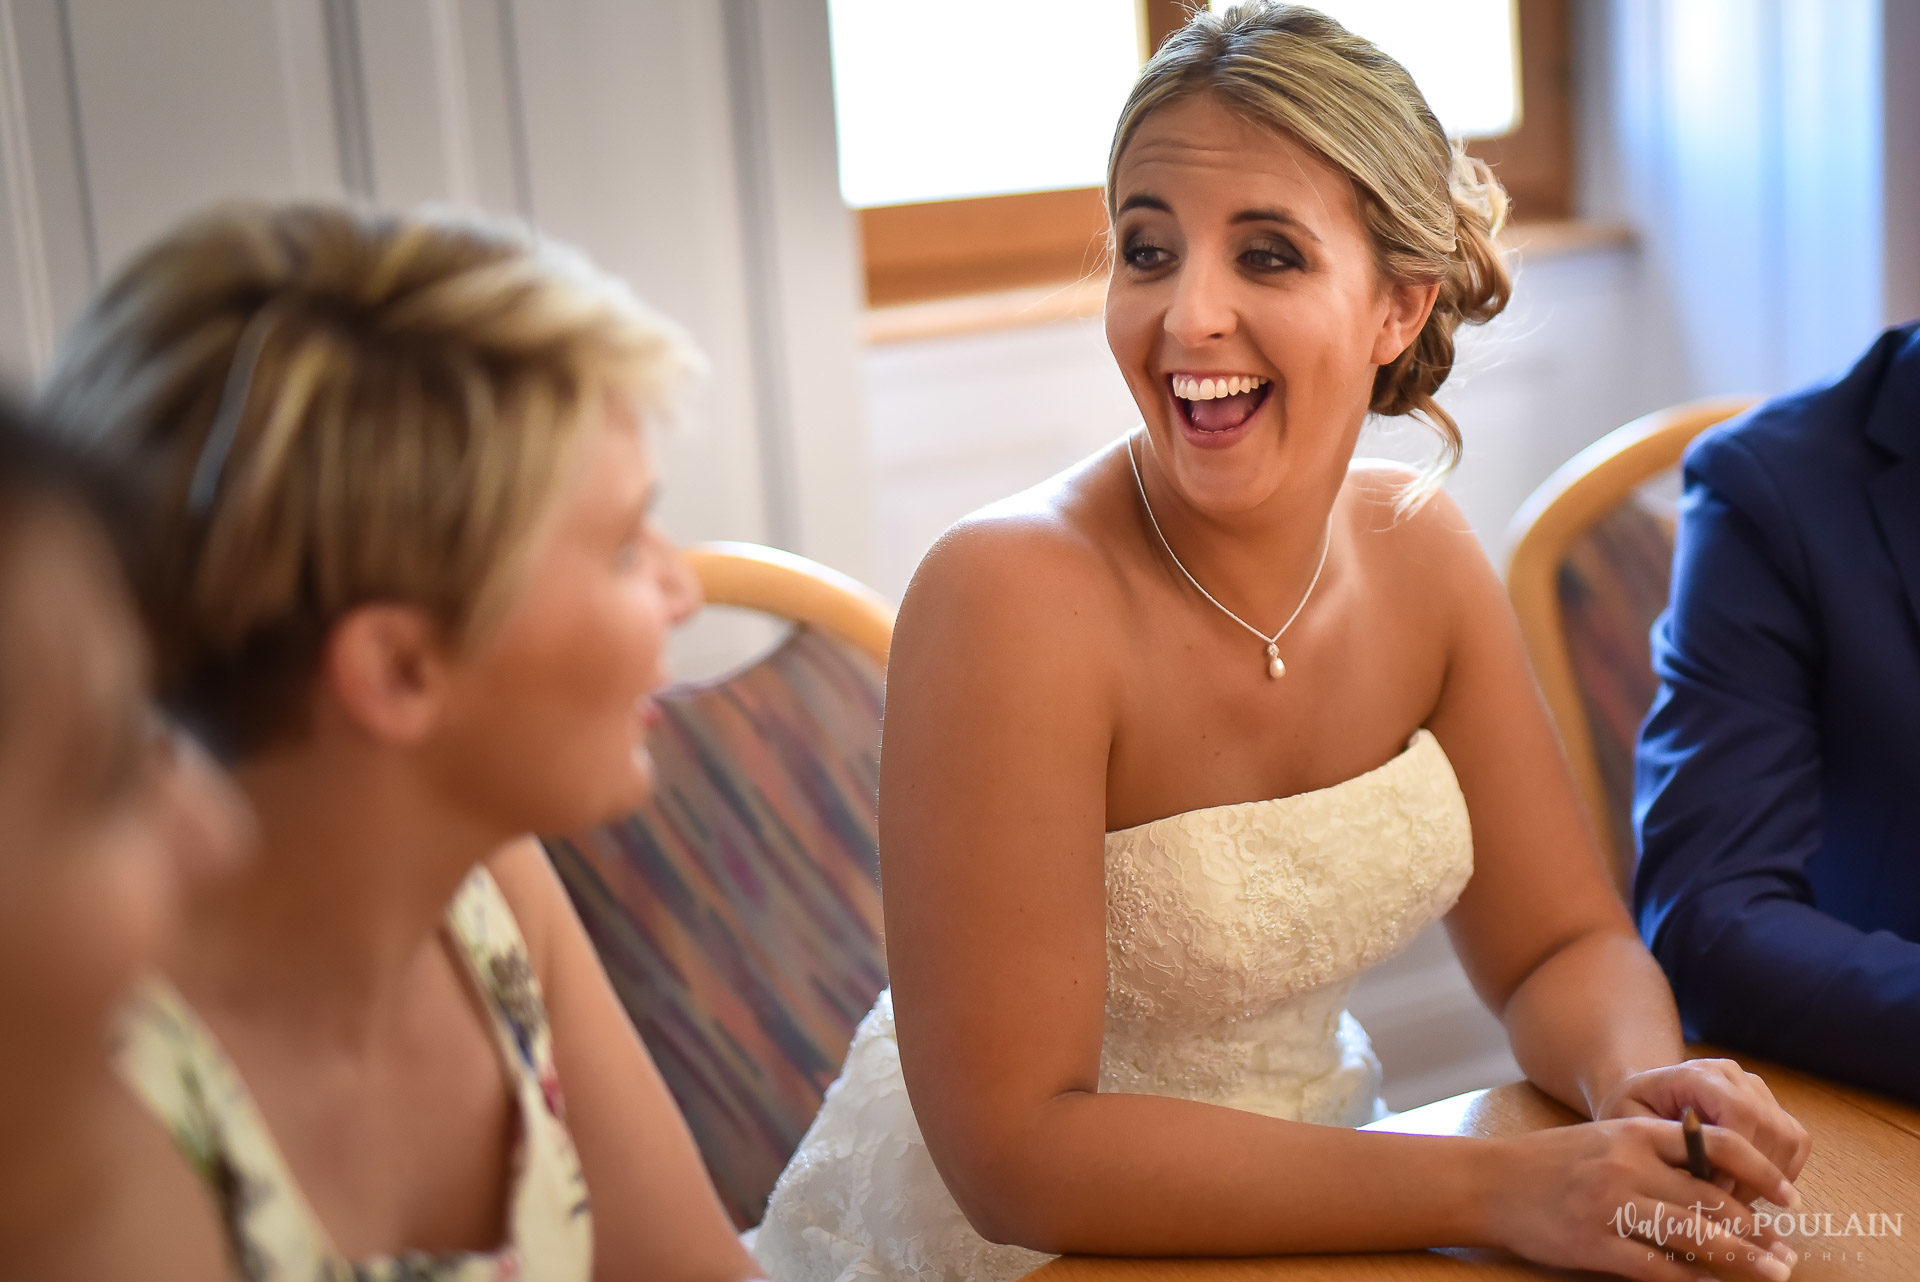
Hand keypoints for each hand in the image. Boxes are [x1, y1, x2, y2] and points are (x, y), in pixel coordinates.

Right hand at [1487, 1117, 1800, 1281]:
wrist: (1488, 1182)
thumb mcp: (1603, 1139)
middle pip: (1714, 1197)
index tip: (1788, 1196)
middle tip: (1787, 1252)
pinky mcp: (1594, 1243)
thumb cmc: (1549, 1162)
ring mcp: (1611, 1206)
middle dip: (1759, 1229)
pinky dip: (1691, 1279)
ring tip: (1771, 1272)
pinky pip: (1657, 1267)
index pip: (1717, 1145)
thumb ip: (1653, 1152)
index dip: (1760, 1171)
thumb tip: (1718, 1181)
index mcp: (1633, 1134)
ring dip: (1741, 1257)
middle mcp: (1627, 1165)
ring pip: (1694, 1234)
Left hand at [1596, 1060, 1811, 1184]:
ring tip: (1735, 1200)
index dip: (1738, 1159)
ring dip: (1771, 1179)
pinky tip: (1750, 1187)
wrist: (1642, 1093)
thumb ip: (1663, 1147)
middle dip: (1755, 1177)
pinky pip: (1796, 1144)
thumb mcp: (1629, 1126)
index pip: (1741, 1113)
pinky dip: (1781, 1173)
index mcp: (1697, 1074)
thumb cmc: (1631, 1111)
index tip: (1717, 1192)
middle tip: (1727, 1206)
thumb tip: (1701, 1183)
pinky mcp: (1771, 1108)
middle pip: (1772, 1130)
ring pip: (1790, 1139)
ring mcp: (1756, 1090)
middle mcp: (1733, 1076)